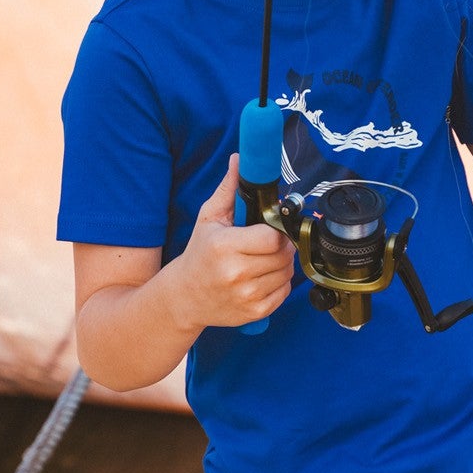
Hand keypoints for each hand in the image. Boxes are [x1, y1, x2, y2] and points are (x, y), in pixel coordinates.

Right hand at [174, 155, 295, 329]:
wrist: (184, 297)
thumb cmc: (198, 255)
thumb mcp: (208, 219)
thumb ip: (228, 189)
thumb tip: (239, 160)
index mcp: (225, 246)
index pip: (273, 237)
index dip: (277, 232)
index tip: (271, 229)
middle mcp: (236, 273)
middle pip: (284, 254)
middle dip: (282, 246)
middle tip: (268, 243)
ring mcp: (247, 296)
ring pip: (287, 273)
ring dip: (282, 264)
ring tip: (262, 260)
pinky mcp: (255, 312)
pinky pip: (284, 292)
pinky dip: (279, 283)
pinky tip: (261, 277)